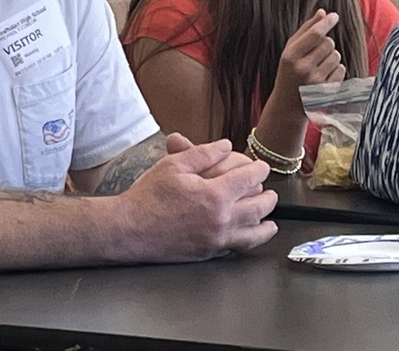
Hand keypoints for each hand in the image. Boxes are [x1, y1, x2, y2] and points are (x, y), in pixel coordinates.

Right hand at [120, 135, 277, 261]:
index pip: (248, 178)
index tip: (261, 167)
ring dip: (265, 224)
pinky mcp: (208, 253)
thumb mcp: (174, 165)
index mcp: (214, 195)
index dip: (258, 169)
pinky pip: (237, 247)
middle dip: (268, 197)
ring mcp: (216, 239)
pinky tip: (249, 236)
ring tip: (270, 219)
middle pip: (258, 207)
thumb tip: (225, 146)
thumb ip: (203, 153)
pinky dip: (249, 240)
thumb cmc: (148, 196)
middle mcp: (220, 220)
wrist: (128, 229)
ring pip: (253, 233)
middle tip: (270, 192)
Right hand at [273, 9, 344, 106]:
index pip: (315, 34)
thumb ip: (305, 31)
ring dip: (331, 57)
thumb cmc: (288, 72)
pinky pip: (341, 69)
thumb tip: (323, 13)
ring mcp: (316, 82)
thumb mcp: (290, 51)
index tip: (334, 16)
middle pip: (328, 43)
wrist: (287, 105)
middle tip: (315, 53)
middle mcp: (303, 69)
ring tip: (318, 66)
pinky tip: (324, 76)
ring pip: (336, 55)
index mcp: (291, 56)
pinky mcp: (327, 91)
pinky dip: (336, 70)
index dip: (326, 23)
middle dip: (325, 44)